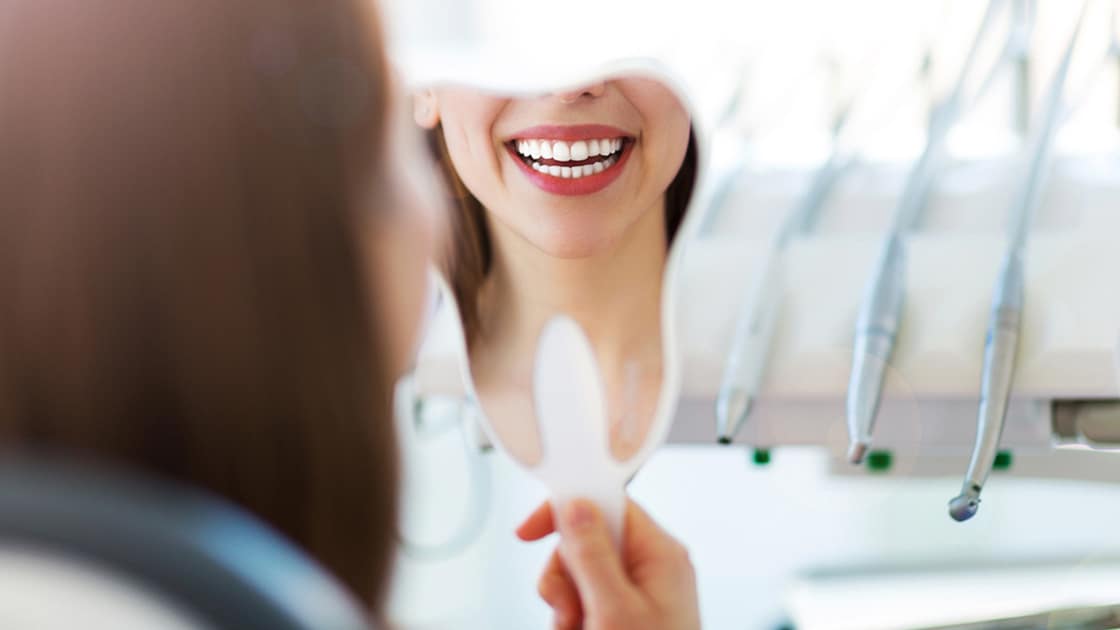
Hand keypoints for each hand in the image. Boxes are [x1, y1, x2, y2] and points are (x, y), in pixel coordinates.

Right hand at [517, 498, 699, 629]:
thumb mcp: (614, 611)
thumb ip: (593, 556)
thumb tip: (576, 507)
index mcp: (660, 554)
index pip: (609, 503)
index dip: (569, 508)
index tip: (532, 531)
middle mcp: (652, 567)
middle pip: (586, 540)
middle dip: (565, 575)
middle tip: (568, 610)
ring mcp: (640, 592)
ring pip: (579, 573)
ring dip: (566, 603)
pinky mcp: (626, 613)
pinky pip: (585, 599)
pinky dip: (573, 618)